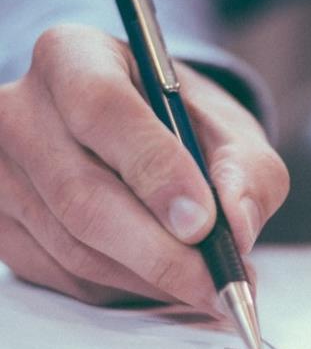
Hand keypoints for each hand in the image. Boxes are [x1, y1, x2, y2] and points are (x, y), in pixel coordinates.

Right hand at [0, 24, 288, 309]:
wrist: (143, 143)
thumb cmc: (186, 129)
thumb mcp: (232, 133)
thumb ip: (247, 172)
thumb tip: (237, 228)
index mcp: (73, 57)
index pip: (101, 109)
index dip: (154, 171)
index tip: (203, 223)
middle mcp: (20, 111)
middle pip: (81, 195)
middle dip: (161, 253)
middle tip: (218, 283)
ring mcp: (0, 174)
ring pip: (74, 248)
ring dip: (150, 280)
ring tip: (207, 287)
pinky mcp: (0, 229)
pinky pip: (65, 278)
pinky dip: (125, 290)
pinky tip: (165, 283)